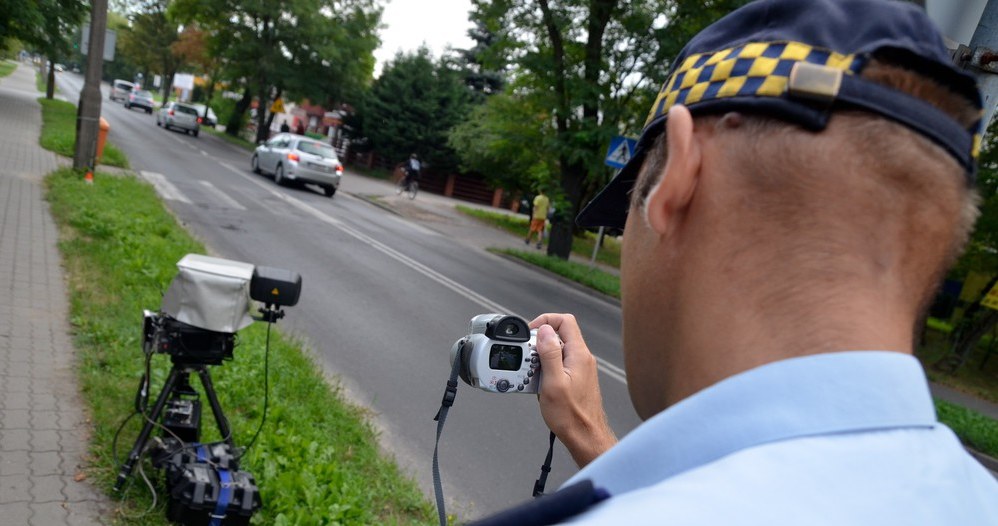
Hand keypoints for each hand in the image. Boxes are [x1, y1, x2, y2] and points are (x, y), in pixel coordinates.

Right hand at [530, 313, 616, 467]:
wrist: (585, 436)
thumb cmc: (571, 415)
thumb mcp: (553, 382)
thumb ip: (549, 353)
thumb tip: (544, 330)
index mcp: (579, 354)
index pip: (565, 321)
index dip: (545, 321)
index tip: (531, 332)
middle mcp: (582, 358)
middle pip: (559, 336)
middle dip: (539, 344)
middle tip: (528, 360)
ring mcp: (581, 368)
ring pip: (557, 352)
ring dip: (541, 360)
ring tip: (533, 377)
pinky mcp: (577, 378)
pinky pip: (559, 366)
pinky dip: (546, 371)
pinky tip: (540, 386)